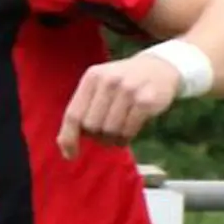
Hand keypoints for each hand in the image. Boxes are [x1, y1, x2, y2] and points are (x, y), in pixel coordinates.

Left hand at [56, 53, 182, 159]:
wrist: (159, 68)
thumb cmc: (122, 82)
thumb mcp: (99, 85)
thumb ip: (82, 108)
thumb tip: (64, 144)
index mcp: (92, 77)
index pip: (73, 114)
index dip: (69, 137)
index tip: (70, 155)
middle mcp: (108, 81)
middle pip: (91, 126)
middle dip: (96, 136)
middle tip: (105, 133)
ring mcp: (128, 90)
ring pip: (109, 131)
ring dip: (112, 139)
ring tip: (118, 132)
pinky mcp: (145, 101)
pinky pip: (127, 132)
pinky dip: (125, 139)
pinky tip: (127, 134)